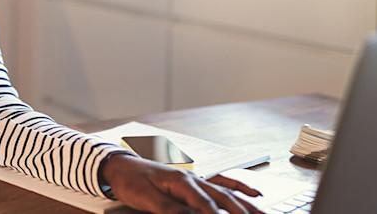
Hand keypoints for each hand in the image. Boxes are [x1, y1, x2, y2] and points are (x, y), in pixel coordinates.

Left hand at [100, 153, 264, 213]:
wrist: (121, 166)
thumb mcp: (144, 198)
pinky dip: (241, 189)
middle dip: (242, 212)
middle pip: (223, 197)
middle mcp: (193, 178)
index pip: (203, 202)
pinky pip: (224, 183)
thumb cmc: (131, 181)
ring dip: (248, 205)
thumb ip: (168, 209)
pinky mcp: (196, 181)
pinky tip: (255, 195)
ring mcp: (196, 178)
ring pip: (228, 192)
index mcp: (180, 181)